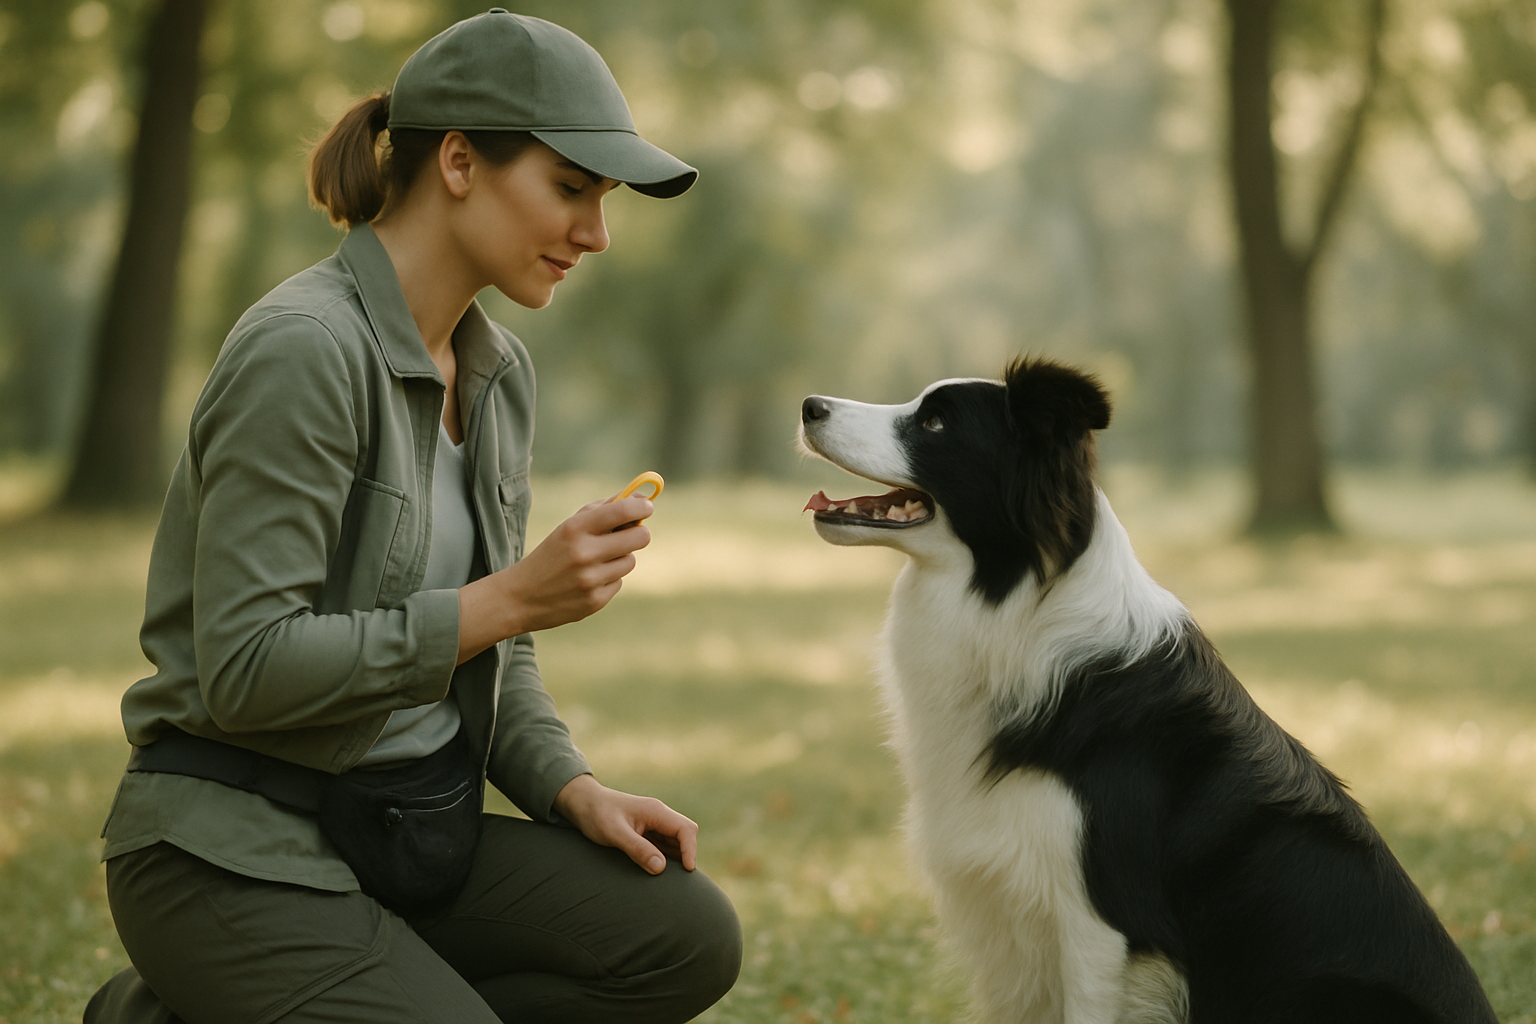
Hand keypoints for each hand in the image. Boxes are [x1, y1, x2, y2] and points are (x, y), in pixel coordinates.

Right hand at [457, 497, 651, 662]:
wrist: (520, 596)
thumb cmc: (551, 553)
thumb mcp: (569, 526)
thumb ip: (603, 510)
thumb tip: (640, 499)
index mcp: (575, 528)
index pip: (622, 510)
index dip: (642, 506)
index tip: (647, 506)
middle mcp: (584, 553)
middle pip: (639, 537)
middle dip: (639, 532)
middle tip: (631, 533)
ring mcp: (591, 580)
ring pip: (630, 561)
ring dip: (620, 558)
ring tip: (597, 561)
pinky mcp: (595, 601)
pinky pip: (619, 582)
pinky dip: (609, 578)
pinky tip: (588, 580)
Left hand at [552, 774, 697, 873]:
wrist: (582, 803)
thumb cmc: (597, 814)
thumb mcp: (614, 833)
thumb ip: (637, 849)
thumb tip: (660, 868)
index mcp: (655, 811)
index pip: (685, 829)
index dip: (690, 850)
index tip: (688, 870)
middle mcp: (659, 816)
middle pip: (685, 835)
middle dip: (686, 855)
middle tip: (681, 879)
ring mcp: (653, 824)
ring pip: (676, 842)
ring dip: (676, 858)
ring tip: (670, 880)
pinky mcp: (647, 832)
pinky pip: (664, 846)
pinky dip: (665, 858)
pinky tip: (657, 872)